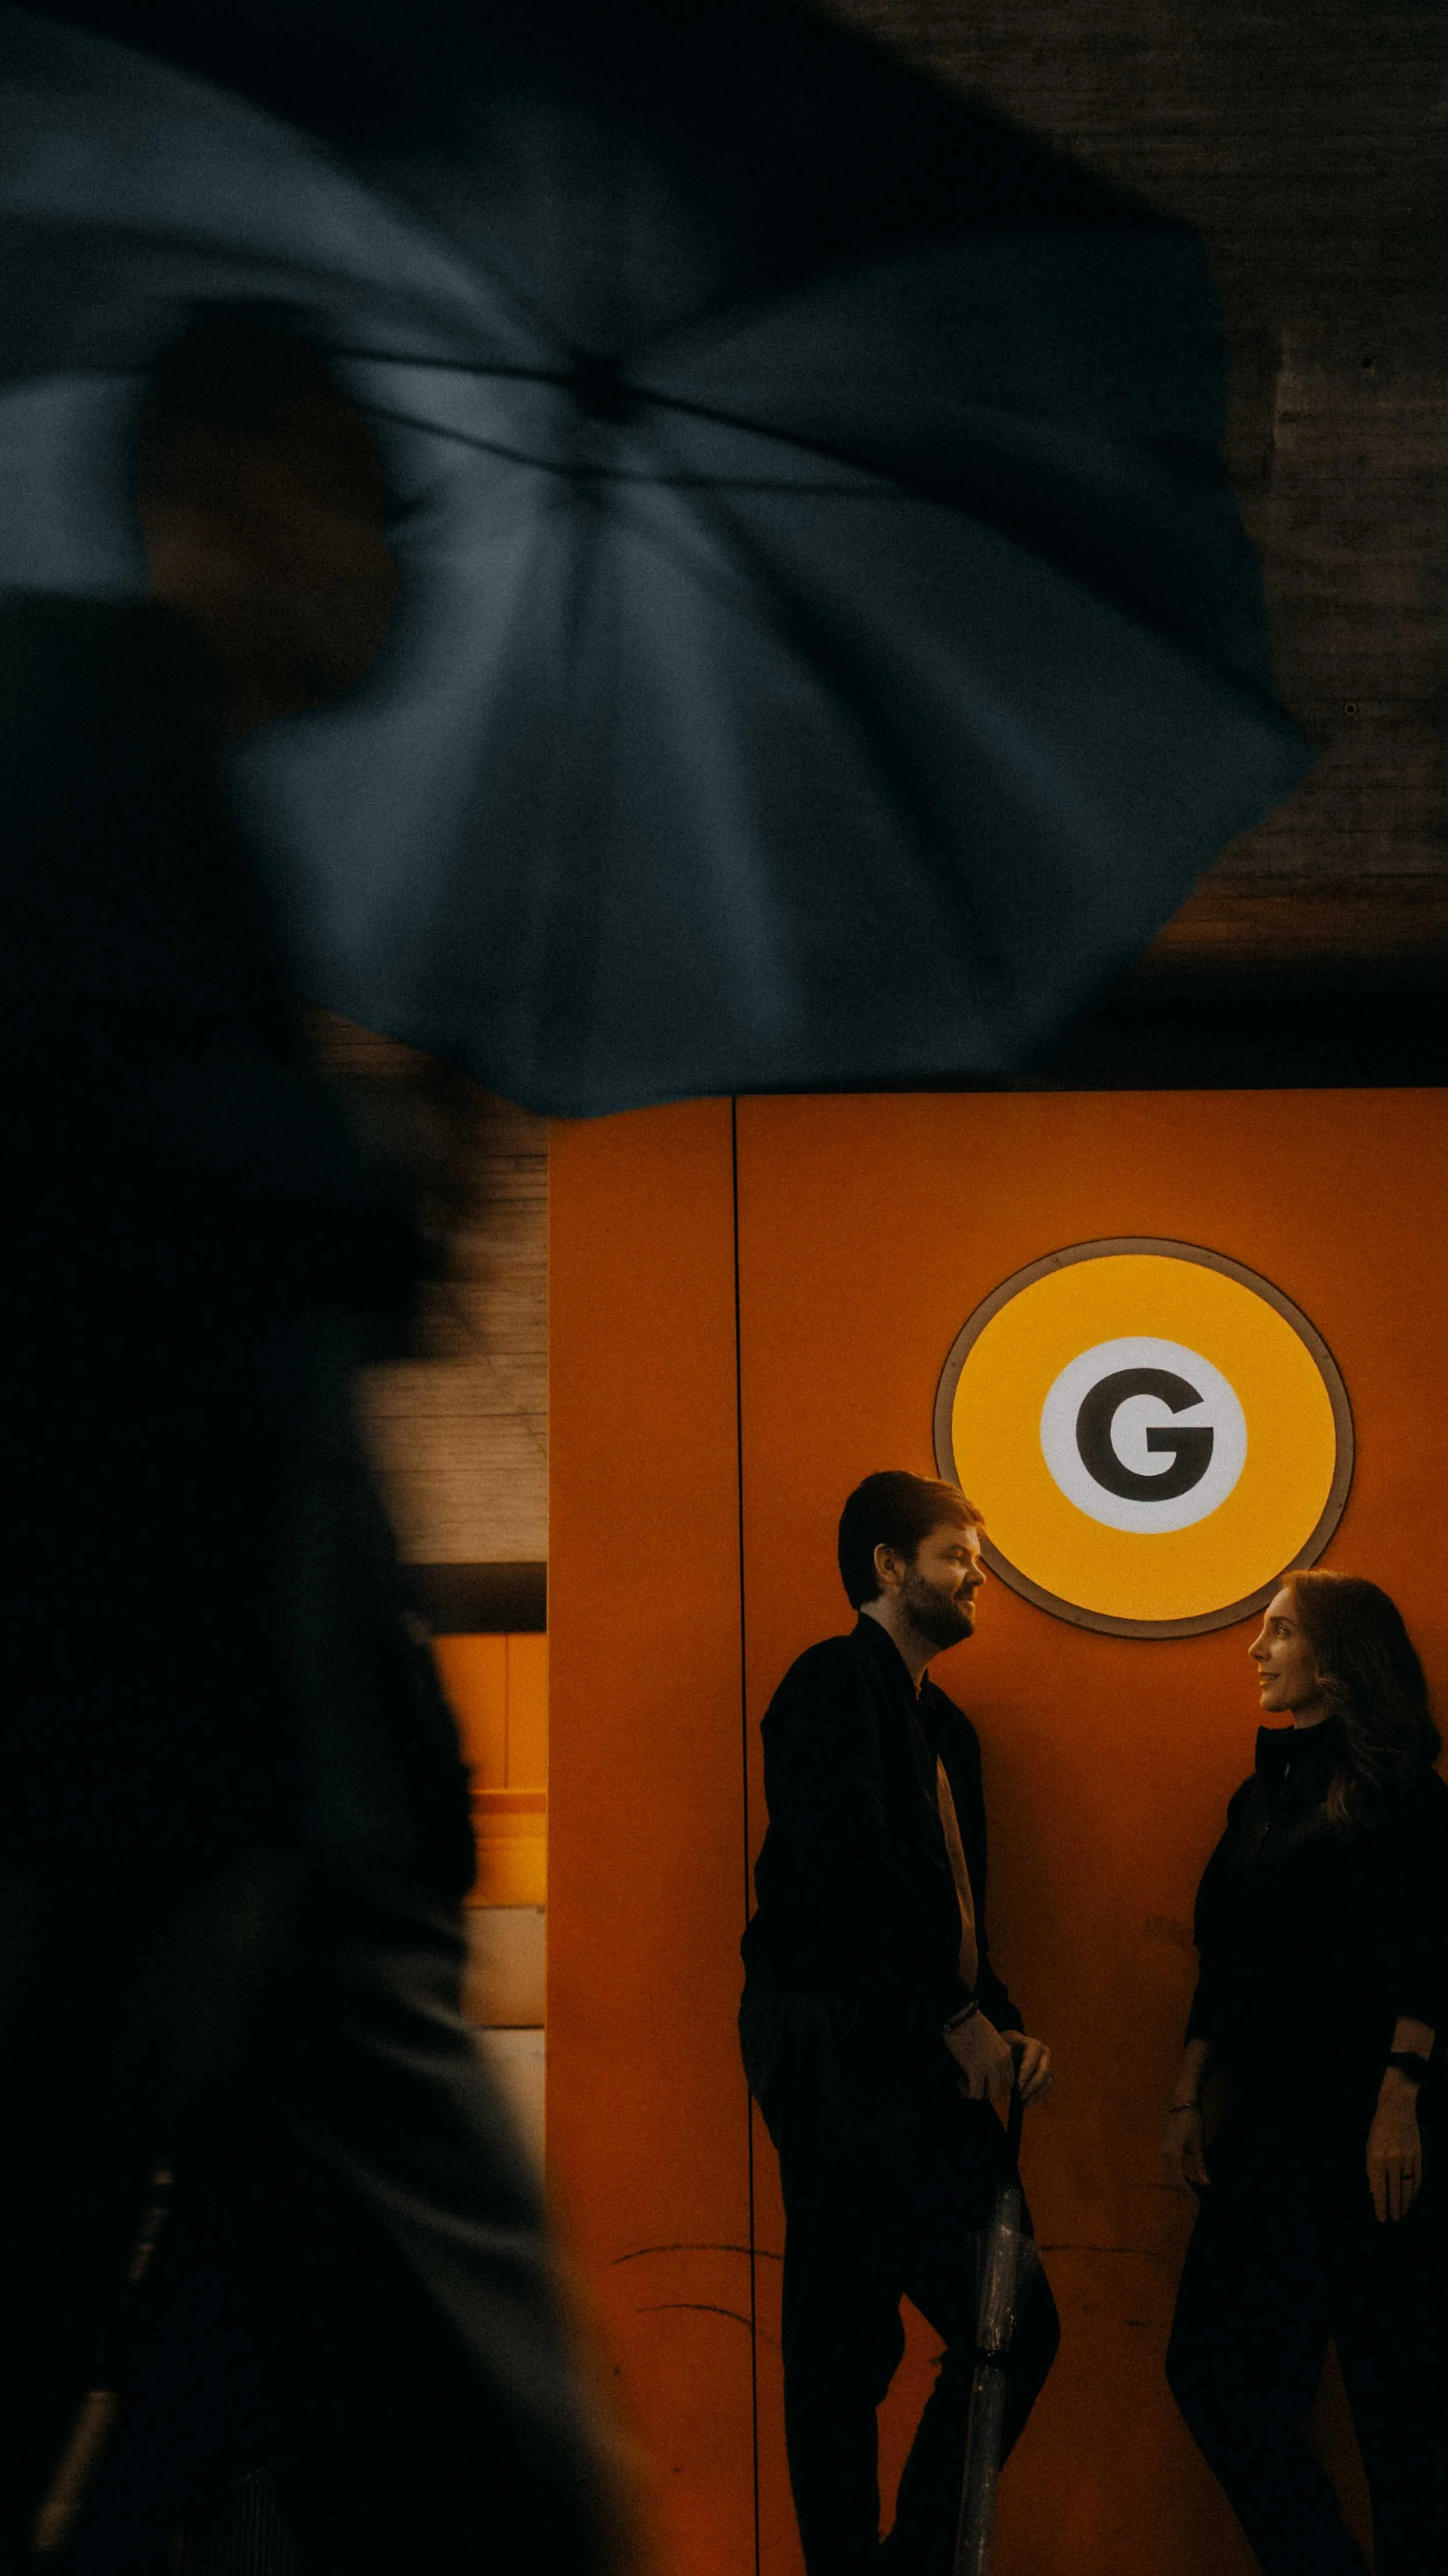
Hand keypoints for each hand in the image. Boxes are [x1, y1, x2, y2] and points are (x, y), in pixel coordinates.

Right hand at [943, 2009, 1014, 2102]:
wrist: (962, 2017)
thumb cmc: (973, 2024)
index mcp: (1006, 2055)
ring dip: (979, 2092)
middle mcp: (1001, 2063)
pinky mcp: (976, 2071)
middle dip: (988, 2091)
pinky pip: (977, 2094)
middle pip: (1002, 2091)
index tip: (984, 2082)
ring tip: (967, 2083)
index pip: (1010, 2081)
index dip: (996, 2085)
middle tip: (974, 2083)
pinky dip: (968, 2091)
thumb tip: (990, 2069)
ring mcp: (990, 2068)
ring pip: (992, 2095)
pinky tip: (961, 2081)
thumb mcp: (993, 2040)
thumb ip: (997, 2054)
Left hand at [999, 2031, 1052, 2105]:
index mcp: (1030, 2042)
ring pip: (1047, 2079)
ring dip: (1036, 2092)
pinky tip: (1027, 2103)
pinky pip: (1046, 2086)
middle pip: (1044, 2068)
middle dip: (1033, 2085)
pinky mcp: (1045, 2075)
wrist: (1004, 2052)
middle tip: (1021, 2096)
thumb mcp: (998, 2049)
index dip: (1028, 2069)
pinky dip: (1038, 2095)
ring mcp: (1046, 2064)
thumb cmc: (999, 2050)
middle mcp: (1042, 2052)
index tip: (1018, 2086)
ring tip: (1023, 2102)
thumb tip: (1007, 2064)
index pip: (1034, 2052)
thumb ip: (1003, 2056)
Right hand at [1161, 2103, 1210, 2195]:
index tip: (1198, 2201)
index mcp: (1173, 2155)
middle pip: (1172, 2180)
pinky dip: (1178, 2176)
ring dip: (1180, 2184)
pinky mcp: (1165, 2148)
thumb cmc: (1192, 2122)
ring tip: (1194, 2190)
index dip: (1189, 2192)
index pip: (1180, 2180)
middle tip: (1197, 2199)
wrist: (1182, 2104)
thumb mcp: (1199, 2145)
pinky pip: (1169, 2168)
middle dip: (1184, 2191)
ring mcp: (1163, 2151)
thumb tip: (1207, 2184)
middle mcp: (1165, 2155)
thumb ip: (1201, 2165)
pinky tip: (1188, 2178)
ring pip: (1169, 2175)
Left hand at [1367, 2075, 1422, 2222]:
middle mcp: (1392, 2159)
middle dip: (1394, 2208)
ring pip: (1407, 2187)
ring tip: (1403, 2214)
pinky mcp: (1417, 2155)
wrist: (1397, 2107)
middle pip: (1394, 2190)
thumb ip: (1371, 2170)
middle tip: (1394, 2221)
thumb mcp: (1369, 2147)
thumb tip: (1373, 2191)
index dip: (1380, 2205)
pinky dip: (1414, 2190)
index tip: (1381, 2219)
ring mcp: (1406, 2157)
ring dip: (1405, 2202)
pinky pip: (1417, 2177)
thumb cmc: (1378, 2128)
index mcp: (1376, 2157)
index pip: (1379, 2188)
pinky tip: (1411, 2198)